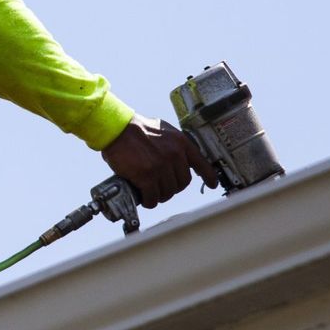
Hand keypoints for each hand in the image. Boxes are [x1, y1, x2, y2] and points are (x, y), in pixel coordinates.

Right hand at [101, 115, 215, 207]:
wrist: (117, 128)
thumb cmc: (135, 129)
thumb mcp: (162, 130)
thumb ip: (172, 144)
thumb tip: (177, 159)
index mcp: (180, 142)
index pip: (200, 162)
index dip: (208, 175)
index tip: (212, 183)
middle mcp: (174, 154)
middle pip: (182, 183)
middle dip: (172, 188)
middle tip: (162, 187)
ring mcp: (161, 166)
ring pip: (168, 192)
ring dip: (159, 195)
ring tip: (150, 192)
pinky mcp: (147, 176)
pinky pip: (153, 196)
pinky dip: (149, 200)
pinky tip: (144, 198)